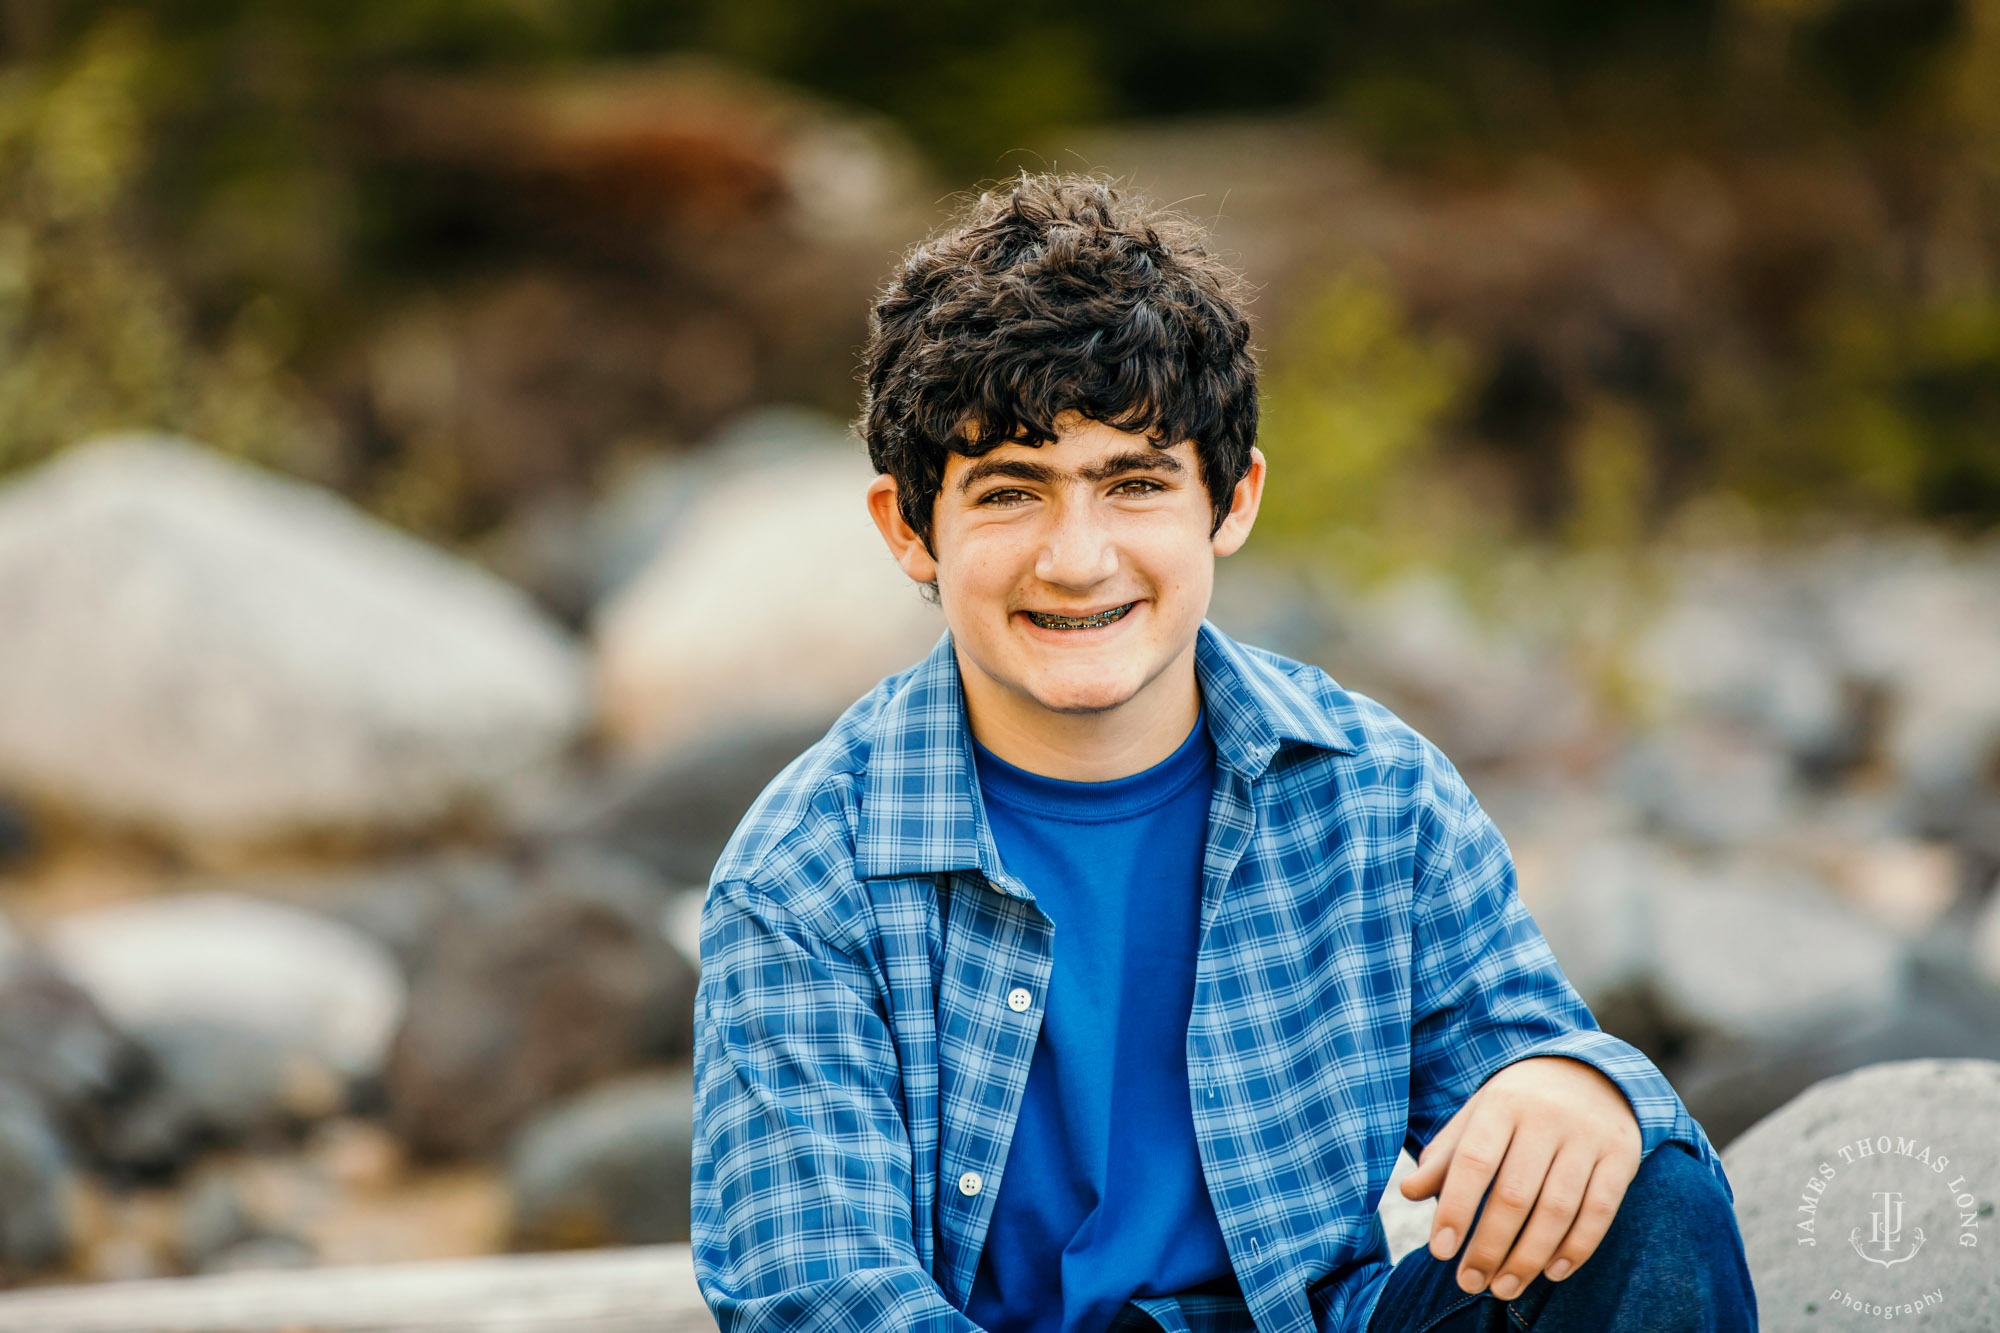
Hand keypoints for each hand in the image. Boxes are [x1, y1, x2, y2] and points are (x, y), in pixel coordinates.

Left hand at [1397, 1055, 1642, 1299]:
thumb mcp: (1478, 1115)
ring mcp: (1588, 1136)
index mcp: (1503, 1102)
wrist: (1593, 1072)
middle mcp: (1547, 1116)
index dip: (1457, 1209)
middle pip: (1515, 1193)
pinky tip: (1552, 1272)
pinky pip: (1600, 1210)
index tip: (1440, 1252)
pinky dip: (1577, 1247)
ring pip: (1557, 1209)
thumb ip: (1446, 1155)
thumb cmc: (1520, 1105)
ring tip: (1505, 1287)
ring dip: (1529, 1257)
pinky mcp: (1622, 1156)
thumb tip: (1409, 1192)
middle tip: (1470, 1283)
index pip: (1474, 1161)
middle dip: (1490, 1246)